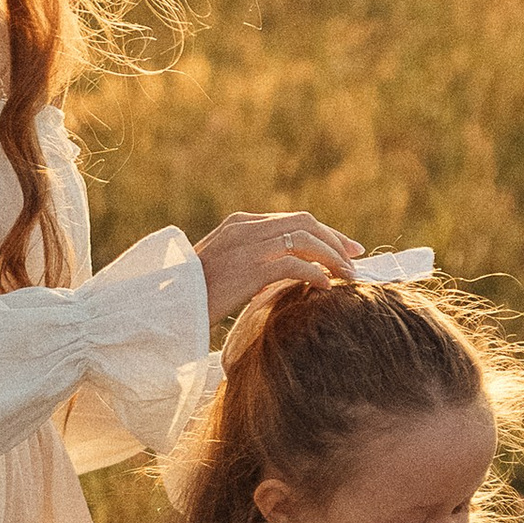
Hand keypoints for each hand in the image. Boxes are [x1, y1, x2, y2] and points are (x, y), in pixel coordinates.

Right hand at [193, 211, 364, 325]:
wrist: (166, 302)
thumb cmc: (194, 293)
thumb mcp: (225, 268)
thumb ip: (253, 261)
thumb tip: (286, 273)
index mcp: (240, 223)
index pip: (292, 220)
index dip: (323, 233)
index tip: (345, 247)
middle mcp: (247, 228)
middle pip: (305, 223)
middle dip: (335, 239)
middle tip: (357, 257)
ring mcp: (248, 246)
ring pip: (305, 240)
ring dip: (332, 257)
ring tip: (347, 276)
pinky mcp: (250, 268)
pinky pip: (295, 265)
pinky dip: (315, 274)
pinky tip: (325, 286)